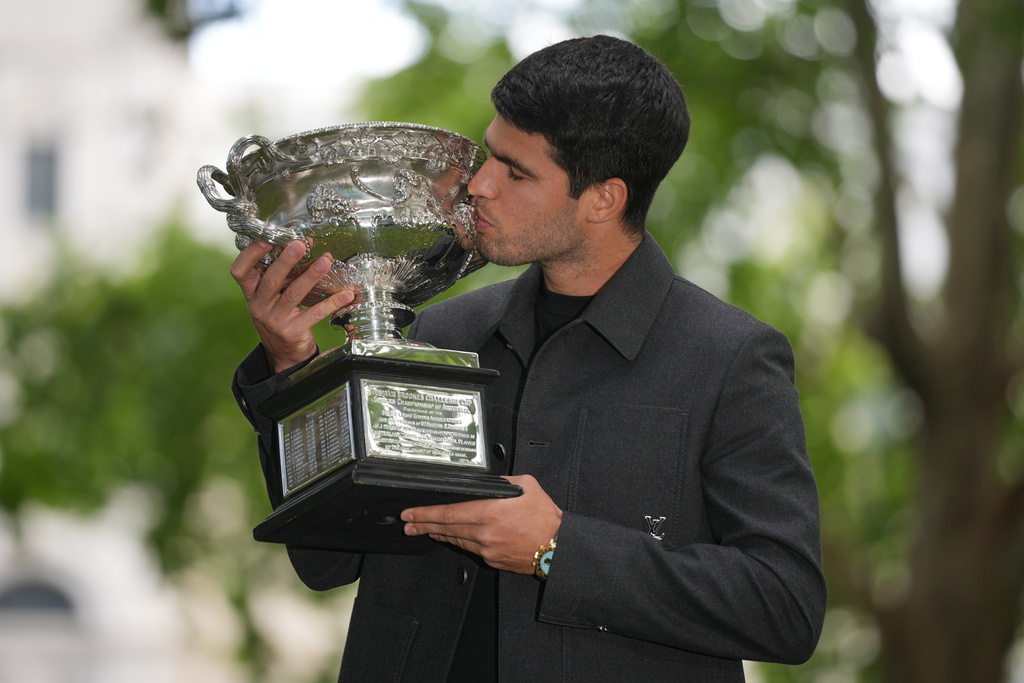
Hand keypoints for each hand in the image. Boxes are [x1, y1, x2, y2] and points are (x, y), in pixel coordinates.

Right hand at [229, 239, 354, 373]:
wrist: (283, 354)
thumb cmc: (279, 316)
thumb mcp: (272, 297)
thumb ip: (283, 276)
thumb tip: (306, 246)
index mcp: (251, 293)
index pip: (240, 271)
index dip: (250, 254)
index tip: (267, 239)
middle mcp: (259, 306)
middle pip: (271, 280)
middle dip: (287, 260)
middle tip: (301, 244)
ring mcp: (274, 320)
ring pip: (294, 294)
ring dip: (311, 276)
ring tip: (325, 261)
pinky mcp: (292, 331)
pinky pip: (314, 314)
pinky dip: (331, 303)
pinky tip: (345, 294)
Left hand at [401, 475, 561, 573]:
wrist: (559, 547)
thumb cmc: (545, 516)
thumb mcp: (525, 486)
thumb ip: (502, 482)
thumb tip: (486, 482)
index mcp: (489, 512)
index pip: (448, 513)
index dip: (425, 514)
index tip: (410, 513)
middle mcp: (484, 533)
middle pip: (445, 529)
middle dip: (422, 525)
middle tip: (407, 524)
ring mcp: (487, 549)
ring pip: (455, 540)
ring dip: (437, 534)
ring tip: (424, 529)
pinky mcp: (492, 560)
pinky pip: (469, 549)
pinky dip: (457, 542)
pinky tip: (450, 537)